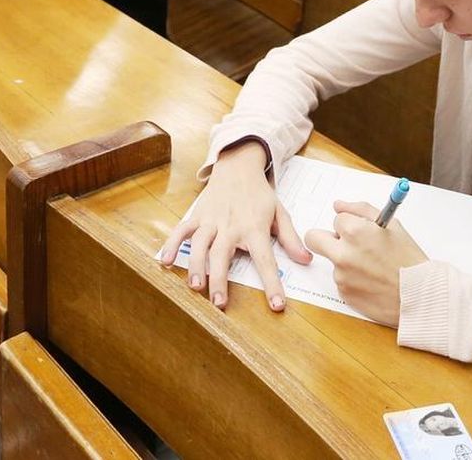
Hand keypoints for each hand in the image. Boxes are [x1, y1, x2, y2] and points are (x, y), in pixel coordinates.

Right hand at [155, 141, 311, 310]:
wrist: (238, 166)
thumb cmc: (260, 195)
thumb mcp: (280, 214)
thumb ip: (290, 239)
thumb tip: (306, 260)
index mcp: (254, 228)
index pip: (265, 260)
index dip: (272, 283)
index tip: (276, 305)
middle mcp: (231, 226)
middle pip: (223, 255)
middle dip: (220, 280)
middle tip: (219, 303)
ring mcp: (212, 220)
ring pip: (201, 244)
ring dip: (196, 265)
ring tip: (195, 287)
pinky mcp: (198, 215)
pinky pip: (182, 230)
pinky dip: (173, 244)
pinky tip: (166, 262)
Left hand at [303, 200, 428, 326]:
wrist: (419, 295)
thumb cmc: (409, 260)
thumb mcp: (392, 226)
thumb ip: (361, 210)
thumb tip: (338, 205)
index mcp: (355, 232)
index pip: (337, 219)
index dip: (350, 224)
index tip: (362, 231)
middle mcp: (343, 253)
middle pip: (313, 238)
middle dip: (325, 238)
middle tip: (343, 243)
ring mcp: (341, 275)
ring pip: (332, 260)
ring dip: (345, 261)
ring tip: (372, 267)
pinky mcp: (343, 293)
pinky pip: (340, 280)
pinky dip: (352, 279)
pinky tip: (371, 281)